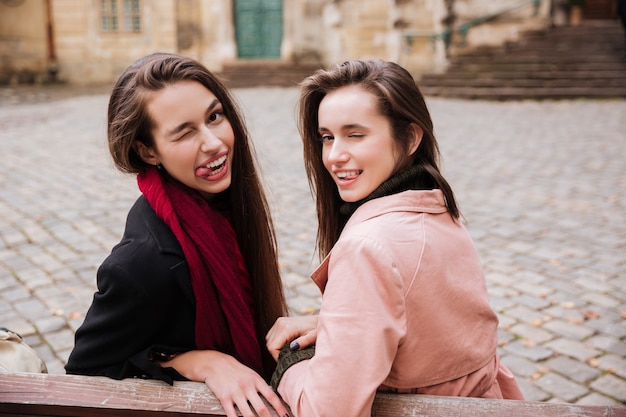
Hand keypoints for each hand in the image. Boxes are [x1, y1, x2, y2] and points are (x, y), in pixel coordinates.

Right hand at [162, 350, 288, 416]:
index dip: (280, 408)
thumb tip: (272, 400)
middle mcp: (247, 386)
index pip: (271, 397)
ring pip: (248, 415)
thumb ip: (260, 387)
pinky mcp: (224, 398)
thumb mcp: (250, 374)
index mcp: (256, 380)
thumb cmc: (235, 370)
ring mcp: (236, 393)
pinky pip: (232, 415)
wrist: (215, 363)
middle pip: (261, 409)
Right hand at [266, 315, 318, 360]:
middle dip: (277, 353)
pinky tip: (286, 344)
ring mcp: (279, 321)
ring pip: (269, 340)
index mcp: (287, 327)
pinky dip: (276, 342)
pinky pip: (271, 336)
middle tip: (288, 356)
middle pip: (269, 345)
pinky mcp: (279, 322)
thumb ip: (304, 342)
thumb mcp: (313, 337)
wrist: (318, 320)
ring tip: (288, 350)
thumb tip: (293, 347)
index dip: (277, 357)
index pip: (273, 347)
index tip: (286, 360)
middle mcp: (280, 323)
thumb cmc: (317, 330)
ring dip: (276, 348)